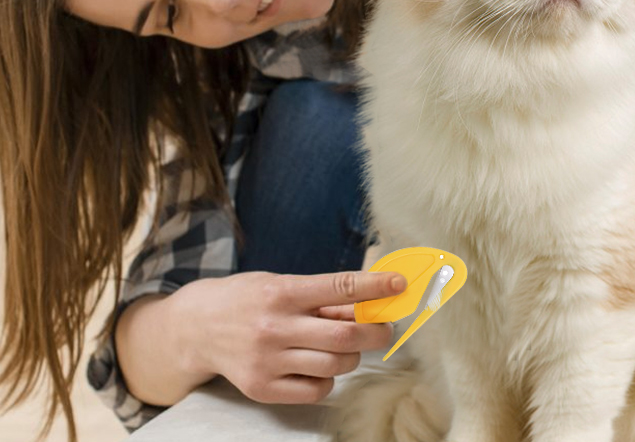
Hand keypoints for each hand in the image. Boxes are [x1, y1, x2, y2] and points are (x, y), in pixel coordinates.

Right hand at [173, 270, 406, 404]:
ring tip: (343, 347)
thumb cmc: (249, 300)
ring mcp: (267, 360)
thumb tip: (371, 304)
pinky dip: (328, 380)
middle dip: (376, 332)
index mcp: (282, 292)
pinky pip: (316, 390)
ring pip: (335, 365)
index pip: (339, 287)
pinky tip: (318, 366)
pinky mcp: (261, 388)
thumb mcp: (282, 284)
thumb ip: (323, 297)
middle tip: (383, 329)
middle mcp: (274, 326)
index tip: (400, 285)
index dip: (375, 287)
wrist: (195, 327)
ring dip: (352, 357)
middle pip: (345, 335)